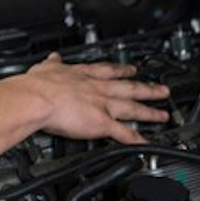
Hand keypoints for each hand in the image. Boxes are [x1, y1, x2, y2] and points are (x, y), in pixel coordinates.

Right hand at [0, 53, 169, 164]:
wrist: (36, 98)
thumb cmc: (36, 85)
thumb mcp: (45, 67)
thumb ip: (53, 64)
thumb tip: (53, 57)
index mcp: (83, 74)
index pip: (108, 70)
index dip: (122, 70)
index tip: (132, 68)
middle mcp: (97, 88)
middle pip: (129, 88)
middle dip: (147, 89)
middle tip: (162, 90)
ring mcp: (101, 105)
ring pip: (132, 108)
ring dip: (149, 112)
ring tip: (163, 115)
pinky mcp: (101, 123)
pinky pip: (123, 133)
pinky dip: (135, 139)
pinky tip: (146, 143)